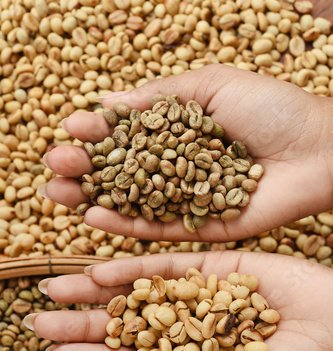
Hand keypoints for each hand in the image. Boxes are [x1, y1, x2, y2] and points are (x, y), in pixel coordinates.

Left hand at [27, 251, 332, 350]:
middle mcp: (182, 325)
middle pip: (121, 323)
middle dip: (79, 322)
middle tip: (37, 320)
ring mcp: (193, 293)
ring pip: (134, 290)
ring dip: (93, 289)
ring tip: (54, 286)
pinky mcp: (208, 265)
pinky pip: (163, 265)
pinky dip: (131, 267)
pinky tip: (100, 269)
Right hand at [41, 64, 332, 241]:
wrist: (317, 150)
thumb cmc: (271, 109)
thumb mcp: (211, 86)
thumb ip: (160, 97)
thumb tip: (108, 99)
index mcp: (179, 132)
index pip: (127, 135)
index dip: (97, 133)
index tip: (69, 129)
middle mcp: (178, 168)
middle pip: (122, 172)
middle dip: (85, 170)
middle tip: (54, 168)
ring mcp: (187, 199)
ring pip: (132, 203)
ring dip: (92, 199)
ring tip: (57, 194)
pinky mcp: (201, 227)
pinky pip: (157, 228)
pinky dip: (125, 224)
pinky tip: (93, 217)